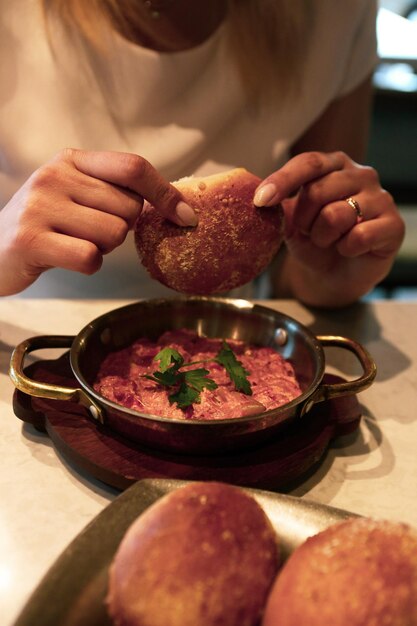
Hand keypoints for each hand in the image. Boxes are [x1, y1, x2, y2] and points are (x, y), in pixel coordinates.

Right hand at [0, 149, 196, 294]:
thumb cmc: (46, 225)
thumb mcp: (76, 195)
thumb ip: (115, 192)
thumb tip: (178, 207)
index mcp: (72, 160)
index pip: (132, 167)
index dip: (165, 193)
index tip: (186, 217)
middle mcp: (55, 175)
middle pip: (129, 208)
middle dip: (120, 229)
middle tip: (88, 231)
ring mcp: (40, 206)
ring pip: (113, 233)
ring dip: (102, 248)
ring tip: (73, 242)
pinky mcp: (31, 240)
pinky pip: (90, 257)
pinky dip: (88, 265)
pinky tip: (66, 258)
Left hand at [254, 151, 404, 305]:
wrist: (335, 274)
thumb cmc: (314, 241)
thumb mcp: (290, 223)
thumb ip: (280, 207)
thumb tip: (261, 198)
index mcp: (333, 165)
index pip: (307, 163)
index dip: (282, 180)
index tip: (260, 200)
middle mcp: (361, 174)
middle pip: (318, 191)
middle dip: (304, 221)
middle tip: (309, 232)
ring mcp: (380, 198)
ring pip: (336, 215)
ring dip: (323, 237)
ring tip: (329, 241)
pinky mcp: (394, 224)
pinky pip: (360, 235)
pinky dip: (346, 249)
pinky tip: (349, 249)